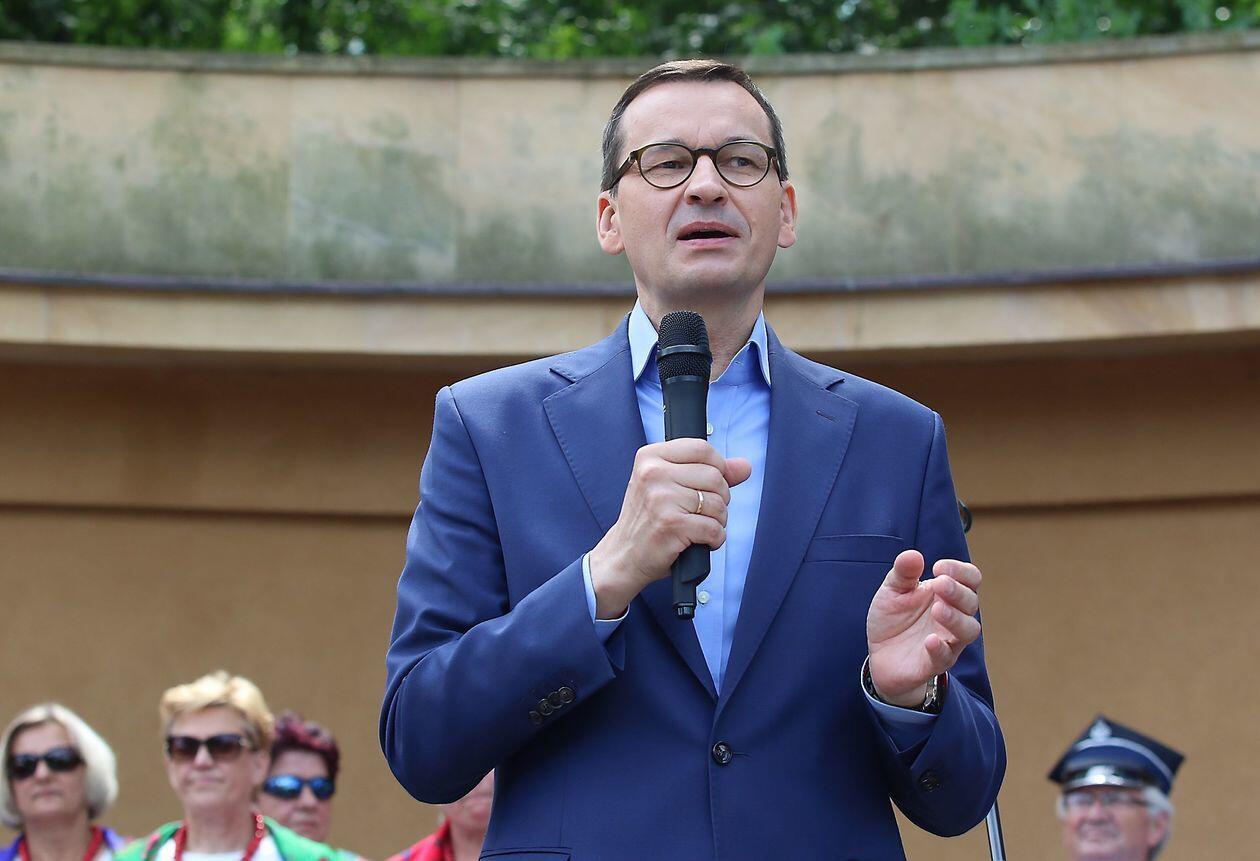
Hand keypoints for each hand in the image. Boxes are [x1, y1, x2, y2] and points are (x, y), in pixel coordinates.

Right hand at [588, 438, 751, 617]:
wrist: (623, 556)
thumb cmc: (648, 520)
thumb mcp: (670, 486)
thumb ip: (708, 472)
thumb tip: (745, 466)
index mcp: (650, 457)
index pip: (702, 448)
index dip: (717, 468)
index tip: (708, 485)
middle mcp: (653, 473)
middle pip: (715, 477)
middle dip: (719, 499)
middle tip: (700, 512)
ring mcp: (661, 499)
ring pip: (718, 504)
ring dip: (717, 521)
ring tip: (697, 527)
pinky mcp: (671, 525)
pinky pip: (714, 528)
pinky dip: (714, 539)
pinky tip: (699, 541)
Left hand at [866, 550, 981, 706]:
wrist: (880, 654)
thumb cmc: (893, 619)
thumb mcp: (892, 591)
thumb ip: (902, 573)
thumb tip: (913, 555)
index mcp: (947, 594)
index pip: (970, 578)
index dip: (960, 571)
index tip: (938, 568)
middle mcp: (954, 616)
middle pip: (971, 602)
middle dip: (957, 591)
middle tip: (939, 584)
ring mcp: (948, 640)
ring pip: (968, 630)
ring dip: (956, 618)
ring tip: (937, 609)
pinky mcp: (935, 662)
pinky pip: (946, 657)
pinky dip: (940, 648)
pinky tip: (930, 640)